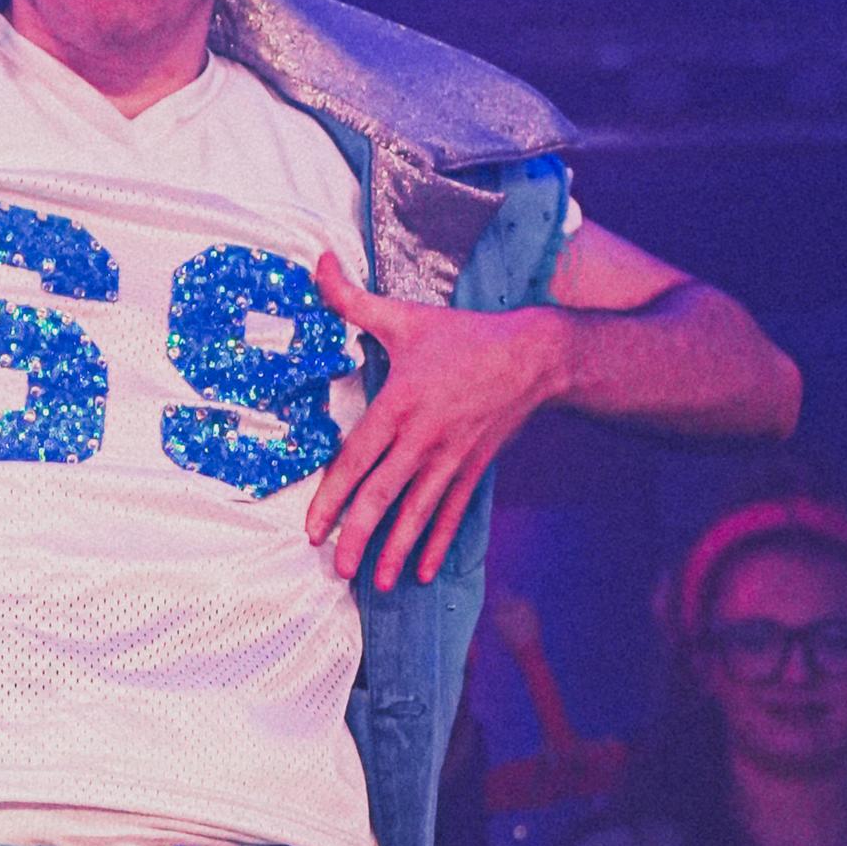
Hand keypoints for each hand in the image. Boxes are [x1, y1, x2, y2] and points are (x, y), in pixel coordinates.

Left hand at [302, 252, 560, 590]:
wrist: (533, 356)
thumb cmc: (462, 337)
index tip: (312, 527)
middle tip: (335, 568)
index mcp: (398, 404)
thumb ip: (352, 300)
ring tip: (375, 583)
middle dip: (358, 537)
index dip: (332, 496)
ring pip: (416, 514)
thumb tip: (317, 262)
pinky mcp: (472, 470)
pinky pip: (450, 515)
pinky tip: (423, 574)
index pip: (357, 459)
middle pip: (383, 496)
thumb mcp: (404, 316)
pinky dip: (436, 545)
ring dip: (396, 552)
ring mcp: (450, 459)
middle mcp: (422, 439)